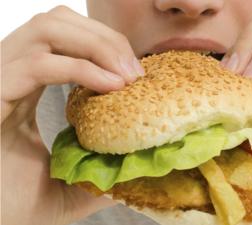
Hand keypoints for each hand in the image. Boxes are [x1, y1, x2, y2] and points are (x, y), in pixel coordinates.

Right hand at [1, 6, 142, 224]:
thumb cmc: (14, 205)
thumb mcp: (68, 182)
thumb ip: (99, 169)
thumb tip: (137, 169)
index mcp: (25, 86)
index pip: (65, 37)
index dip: (105, 43)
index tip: (136, 72)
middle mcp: (9, 74)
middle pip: (58, 21)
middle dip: (105, 38)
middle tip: (136, 72)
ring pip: (46, 29)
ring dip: (97, 46)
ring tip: (126, 77)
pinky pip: (35, 65)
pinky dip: (79, 69)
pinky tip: (111, 87)